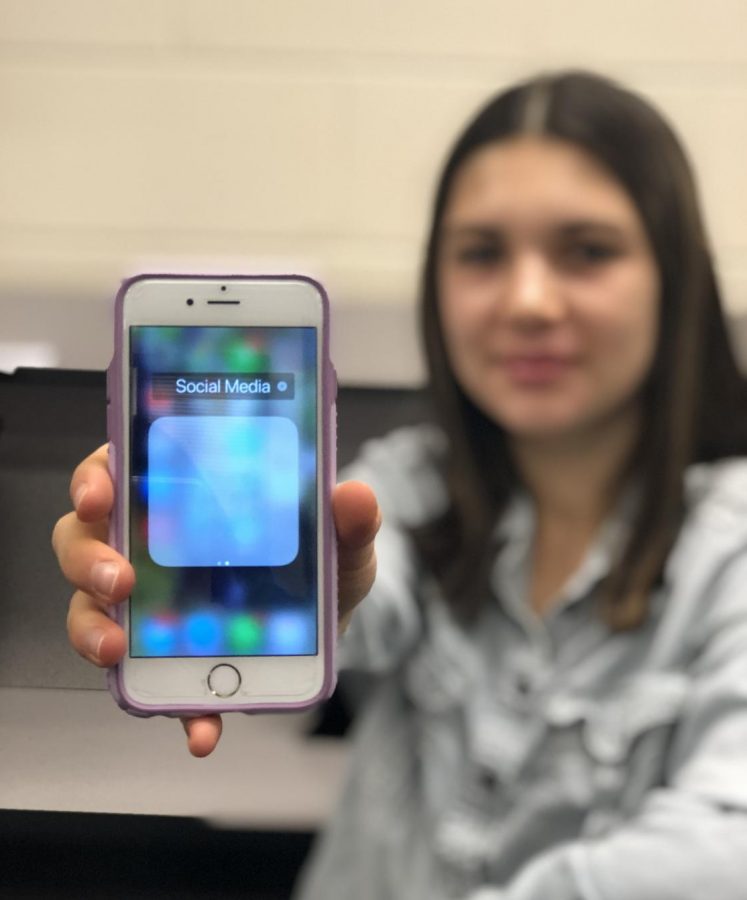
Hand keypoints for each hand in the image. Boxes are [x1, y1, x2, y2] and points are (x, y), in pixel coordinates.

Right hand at [52, 445, 380, 757]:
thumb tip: (354, 496)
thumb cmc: (320, 565)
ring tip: (118, 650)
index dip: (95, 478)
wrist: (330, 628)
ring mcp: (148, 604)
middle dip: (89, 559)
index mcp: (181, 496)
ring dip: (93, 630)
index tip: (99, 495)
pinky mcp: (167, 660)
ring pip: (91, 608)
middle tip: (121, 580)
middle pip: (85, 539)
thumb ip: (350, 521)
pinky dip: (173, 709)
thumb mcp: (341, 541)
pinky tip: (202, 729)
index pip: (119, 470)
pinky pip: (152, 685)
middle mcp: (150, 546)